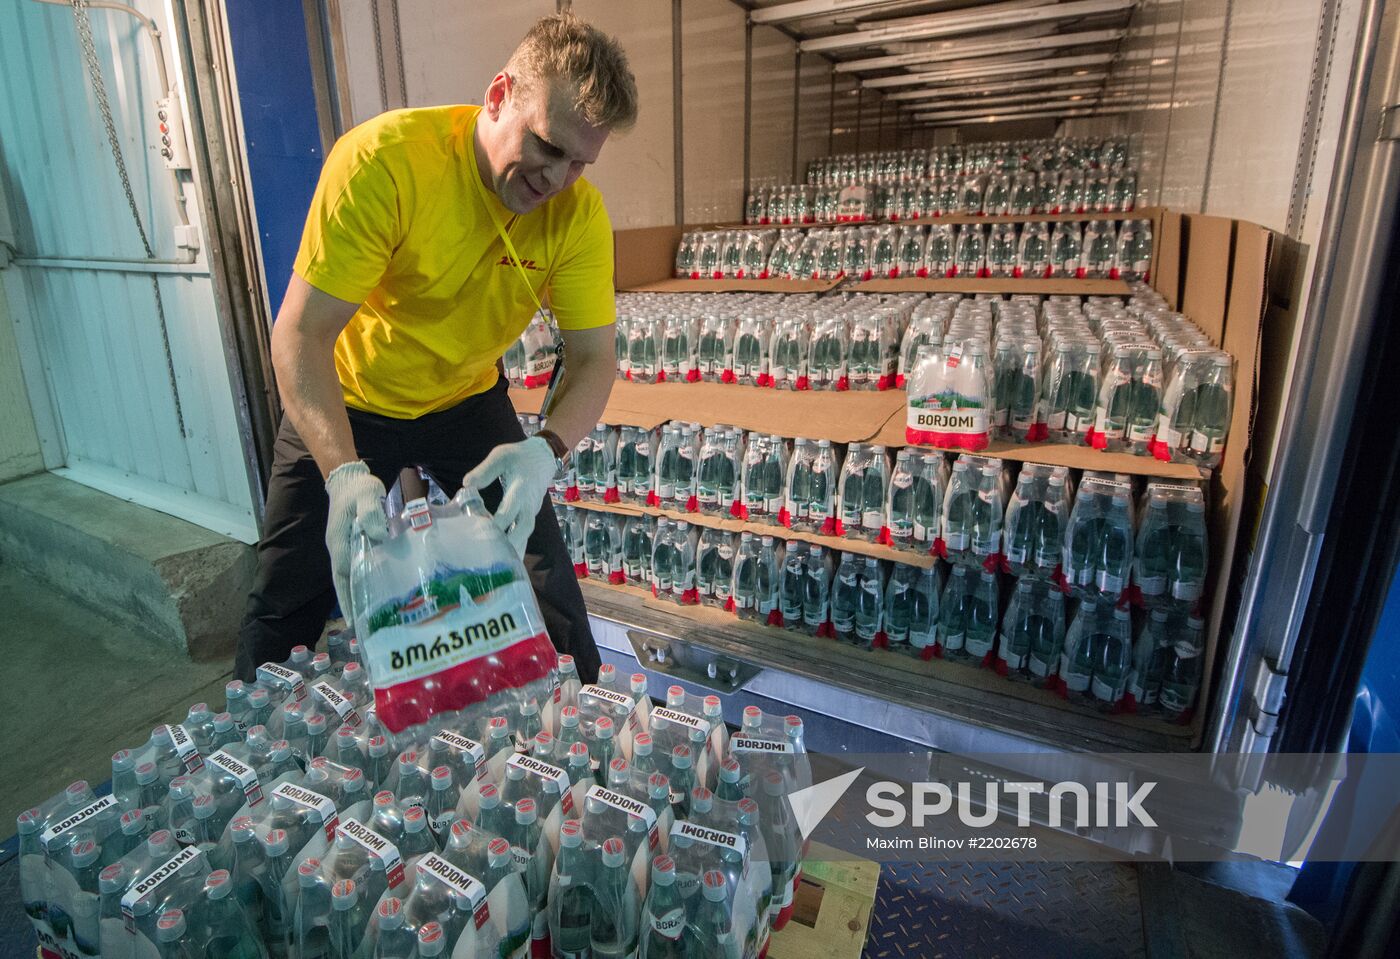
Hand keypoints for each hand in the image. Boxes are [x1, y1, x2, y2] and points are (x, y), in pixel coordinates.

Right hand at [325, 461, 388, 619]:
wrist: (349, 477)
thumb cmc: (359, 488)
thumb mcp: (367, 496)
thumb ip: (372, 514)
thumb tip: (378, 535)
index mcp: (339, 542)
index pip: (341, 577)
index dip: (346, 599)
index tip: (352, 620)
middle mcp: (339, 549)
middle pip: (344, 582)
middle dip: (352, 605)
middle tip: (364, 628)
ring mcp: (345, 546)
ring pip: (350, 576)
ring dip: (358, 595)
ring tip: (372, 616)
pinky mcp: (353, 543)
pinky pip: (358, 566)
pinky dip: (364, 580)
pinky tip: (378, 589)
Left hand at [462, 436, 555, 558]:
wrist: (545, 457)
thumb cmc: (520, 456)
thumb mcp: (501, 455)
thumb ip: (484, 470)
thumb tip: (467, 485)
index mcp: (521, 488)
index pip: (510, 509)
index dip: (498, 522)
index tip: (483, 532)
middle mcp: (529, 503)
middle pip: (523, 527)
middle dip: (510, 543)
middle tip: (493, 557)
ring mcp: (532, 510)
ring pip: (525, 534)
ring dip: (515, 549)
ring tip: (502, 569)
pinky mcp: (530, 515)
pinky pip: (524, 533)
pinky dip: (517, 545)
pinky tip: (507, 560)